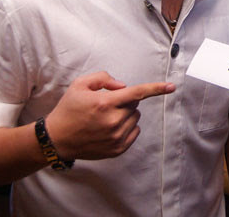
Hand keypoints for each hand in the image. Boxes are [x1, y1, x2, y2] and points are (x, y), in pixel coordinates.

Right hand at [44, 71, 174, 160]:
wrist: (56, 138)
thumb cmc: (68, 110)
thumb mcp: (80, 85)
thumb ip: (103, 78)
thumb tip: (123, 86)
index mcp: (105, 103)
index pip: (136, 93)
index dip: (156, 88)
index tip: (171, 87)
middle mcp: (113, 121)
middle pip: (135, 105)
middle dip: (124, 101)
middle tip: (106, 104)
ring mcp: (116, 137)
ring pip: (135, 118)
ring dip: (126, 114)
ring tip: (105, 117)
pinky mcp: (117, 149)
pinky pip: (134, 132)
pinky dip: (127, 127)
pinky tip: (110, 127)